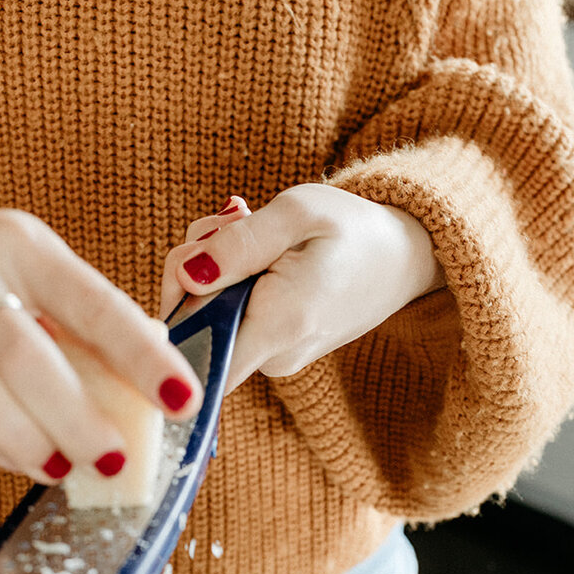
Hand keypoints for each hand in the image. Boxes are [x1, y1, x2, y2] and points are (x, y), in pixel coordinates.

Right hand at [0, 156, 202, 484]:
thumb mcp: (25, 262)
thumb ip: (80, 318)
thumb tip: (151, 382)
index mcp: (20, 244)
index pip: (93, 302)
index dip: (142, 355)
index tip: (182, 399)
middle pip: (23, 352)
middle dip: (75, 414)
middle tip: (113, 458)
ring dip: (24, 436)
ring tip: (62, 469)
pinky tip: (25, 462)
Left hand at [160, 185, 444, 391]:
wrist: (404, 259)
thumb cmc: (354, 230)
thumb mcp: (297, 213)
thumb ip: (237, 244)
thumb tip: (186, 277)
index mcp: (280, 324)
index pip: (197, 356)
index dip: (170, 320)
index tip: (183, 272)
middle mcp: (274, 356)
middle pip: (193, 329)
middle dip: (189, 272)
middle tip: (226, 224)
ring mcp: (273, 360)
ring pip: (207, 321)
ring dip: (208, 272)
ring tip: (247, 232)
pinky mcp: (272, 351)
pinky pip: (227, 321)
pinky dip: (226, 284)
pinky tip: (253, 255)